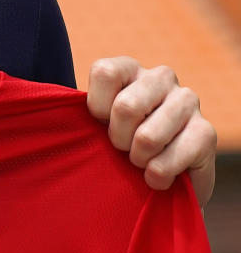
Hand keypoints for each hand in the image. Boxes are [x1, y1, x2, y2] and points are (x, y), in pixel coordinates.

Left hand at [85, 58, 215, 205]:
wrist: (156, 182)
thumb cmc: (116, 149)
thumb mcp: (93, 126)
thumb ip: (76, 113)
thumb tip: (45, 106)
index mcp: (129, 69)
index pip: (105, 72)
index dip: (97, 108)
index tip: (100, 125)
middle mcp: (161, 77)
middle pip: (127, 107)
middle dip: (118, 140)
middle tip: (122, 150)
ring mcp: (188, 101)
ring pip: (148, 137)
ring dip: (138, 161)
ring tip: (142, 162)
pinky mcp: (206, 132)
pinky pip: (168, 160)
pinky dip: (157, 177)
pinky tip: (158, 176)